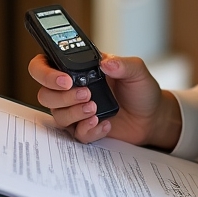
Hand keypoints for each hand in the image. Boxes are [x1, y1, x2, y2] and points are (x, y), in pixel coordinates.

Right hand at [28, 53, 182, 148]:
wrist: (152, 116)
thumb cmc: (141, 90)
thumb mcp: (137, 71)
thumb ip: (123, 64)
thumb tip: (106, 62)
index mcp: (79, 69)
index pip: (44, 65)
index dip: (46, 73)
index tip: (65, 80)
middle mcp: (72, 89)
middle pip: (45, 94)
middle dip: (62, 97)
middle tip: (86, 94)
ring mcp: (76, 110)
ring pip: (57, 115)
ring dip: (74, 113)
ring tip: (95, 109)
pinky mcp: (84, 128)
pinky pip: (75, 133)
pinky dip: (88, 130)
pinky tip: (105, 124)